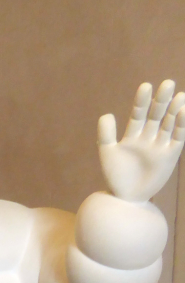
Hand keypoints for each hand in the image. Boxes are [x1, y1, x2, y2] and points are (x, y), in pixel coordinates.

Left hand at [98, 80, 184, 201]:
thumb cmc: (115, 177)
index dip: (142, 101)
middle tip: (168, 84)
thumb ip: (106, 135)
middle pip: (156, 115)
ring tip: (180, 96)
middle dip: (162, 100)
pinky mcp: (170, 155)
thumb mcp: (108, 154)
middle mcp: (147, 137)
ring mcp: (160, 145)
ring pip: (169, 124)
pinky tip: (183, 112)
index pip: (138, 113)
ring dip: (174, 110)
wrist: (127, 198)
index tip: (146, 86)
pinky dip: (181, 125)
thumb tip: (106, 115)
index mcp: (132, 135)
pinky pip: (177, 138)